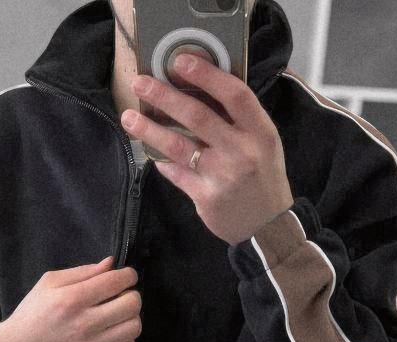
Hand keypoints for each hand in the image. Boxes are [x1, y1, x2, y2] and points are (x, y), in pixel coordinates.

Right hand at [0, 257, 142, 341]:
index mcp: (72, 298)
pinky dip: (127, 341)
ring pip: (134, 328)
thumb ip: (82, 272)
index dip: (129, 275)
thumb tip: (111, 264)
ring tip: (118, 317)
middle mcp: (84, 323)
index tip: (126, 276)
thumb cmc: (34, 312)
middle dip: (132, 295)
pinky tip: (115, 335)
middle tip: (121, 297)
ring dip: (131, 318)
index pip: (116, 282)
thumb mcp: (49, 283)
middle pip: (131, 304)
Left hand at [121, 53, 293, 246]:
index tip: (180, 61)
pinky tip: (152, 154)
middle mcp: (242, 151)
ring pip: (179, 146)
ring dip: (150, 129)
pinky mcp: (206, 198)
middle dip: (165, 96)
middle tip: (141, 83)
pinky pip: (177, 173)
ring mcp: (222, 176)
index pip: (234, 95)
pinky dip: (163, 162)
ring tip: (128, 117)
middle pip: (198, 116)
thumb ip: (239, 119)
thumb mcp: (263, 142)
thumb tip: (200, 88)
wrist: (268, 226)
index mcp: (260, 131)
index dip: (207, 75)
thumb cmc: (263, 176)